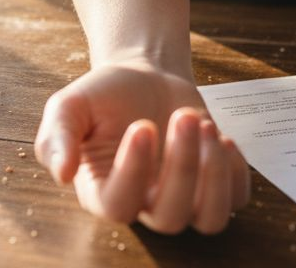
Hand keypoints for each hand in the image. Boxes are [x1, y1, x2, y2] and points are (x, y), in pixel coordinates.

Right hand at [34, 62, 250, 233]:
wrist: (142, 76)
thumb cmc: (104, 95)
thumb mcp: (69, 106)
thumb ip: (57, 136)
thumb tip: (62, 173)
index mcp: (103, 191)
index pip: (119, 206)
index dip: (133, 172)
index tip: (142, 126)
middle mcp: (144, 203)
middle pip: (170, 217)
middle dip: (183, 165)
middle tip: (183, 116)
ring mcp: (184, 198)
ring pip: (210, 218)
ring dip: (214, 176)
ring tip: (206, 127)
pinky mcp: (214, 184)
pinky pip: (237, 198)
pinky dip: (236, 171)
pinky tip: (220, 137)